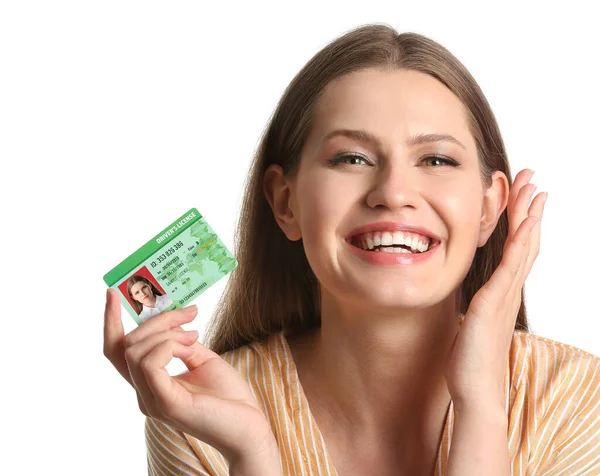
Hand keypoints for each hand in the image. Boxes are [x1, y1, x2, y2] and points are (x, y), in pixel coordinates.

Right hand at [103, 289, 276, 461]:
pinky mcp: (165, 403)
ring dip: (166, 331)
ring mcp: (152, 400)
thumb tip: (174, 323)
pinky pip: (151, 362)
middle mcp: (145, 394)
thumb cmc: (229, 397)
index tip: (113, 293)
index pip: (116, 352)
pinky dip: (170, 345)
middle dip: (155, 320)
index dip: (110, 322)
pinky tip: (191, 345)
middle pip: (125, 346)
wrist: (250, 427)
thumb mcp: (203, 359)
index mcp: (150, 384)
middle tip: (189, 312)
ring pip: (135, 351)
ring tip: (194, 334)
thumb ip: (182, 343)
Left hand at [445, 169, 547, 410]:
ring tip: (536, 189)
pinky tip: (527, 222)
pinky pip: (511, 267)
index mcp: (501, 294)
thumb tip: (472, 300)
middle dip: (528, 209)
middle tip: (534, 180)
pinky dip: (521, 242)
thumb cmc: (470, 362)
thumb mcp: (471, 324)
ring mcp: (504, 296)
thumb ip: (476, 308)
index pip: (516, 250)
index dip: (522, 222)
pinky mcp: (493, 304)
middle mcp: (507, 291)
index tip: (524, 197)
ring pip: (522, 248)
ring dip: (529, 217)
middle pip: (524, 242)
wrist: (475, 391)